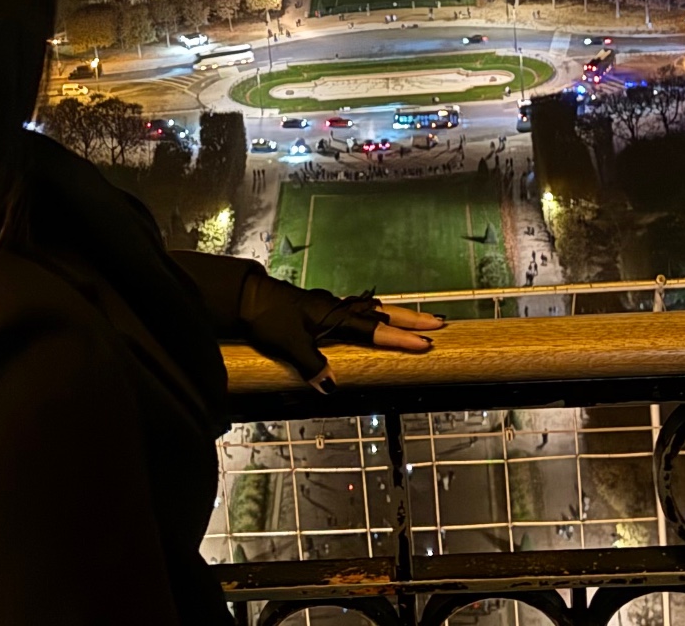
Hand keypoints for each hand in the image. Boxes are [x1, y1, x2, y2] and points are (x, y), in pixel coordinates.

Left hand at [236, 273, 445, 393]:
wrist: (245, 297)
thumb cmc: (266, 318)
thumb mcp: (288, 345)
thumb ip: (312, 366)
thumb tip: (332, 387)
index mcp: (334, 316)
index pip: (375, 329)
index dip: (401, 338)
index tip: (426, 343)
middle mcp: (337, 308)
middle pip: (382, 312)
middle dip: (412, 319)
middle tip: (439, 323)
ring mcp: (330, 306)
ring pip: (372, 308)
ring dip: (397, 314)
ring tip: (419, 319)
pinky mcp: (321, 308)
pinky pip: (357, 309)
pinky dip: (375, 313)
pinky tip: (376, 317)